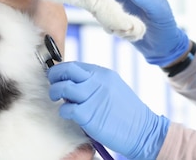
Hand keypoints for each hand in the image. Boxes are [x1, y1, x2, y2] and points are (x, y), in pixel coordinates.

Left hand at [48, 62, 168, 159]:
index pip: (75, 65)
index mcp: (103, 74)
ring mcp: (93, 97)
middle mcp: (98, 82)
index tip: (57, 77)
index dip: (62, 70)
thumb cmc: (127, 112)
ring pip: (62, 88)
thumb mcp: (114, 88)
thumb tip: (73, 82)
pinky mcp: (88, 115)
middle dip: (54, 76)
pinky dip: (64, 111)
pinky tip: (69, 114)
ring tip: (58, 100)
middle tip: (53, 84)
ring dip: (55, 93)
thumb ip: (96, 82)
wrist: (142, 130)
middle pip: (66, 70)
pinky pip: (66, 109)